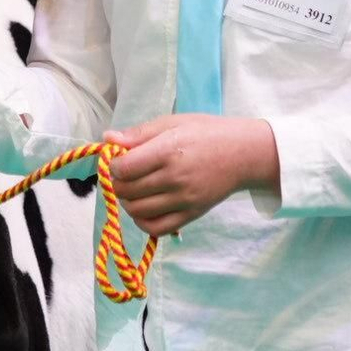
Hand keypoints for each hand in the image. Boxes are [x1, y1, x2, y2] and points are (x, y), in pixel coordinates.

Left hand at [104, 115, 279, 236]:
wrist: (244, 154)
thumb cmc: (206, 133)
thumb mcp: (172, 123)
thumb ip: (139, 133)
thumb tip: (107, 139)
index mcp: (168, 150)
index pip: (125, 168)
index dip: (113, 165)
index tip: (118, 159)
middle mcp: (175, 177)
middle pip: (127, 190)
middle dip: (117, 182)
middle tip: (124, 174)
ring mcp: (183, 200)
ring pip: (137, 210)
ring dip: (127, 201)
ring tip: (133, 189)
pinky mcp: (191, 215)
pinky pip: (156, 228)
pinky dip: (142, 221)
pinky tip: (143, 207)